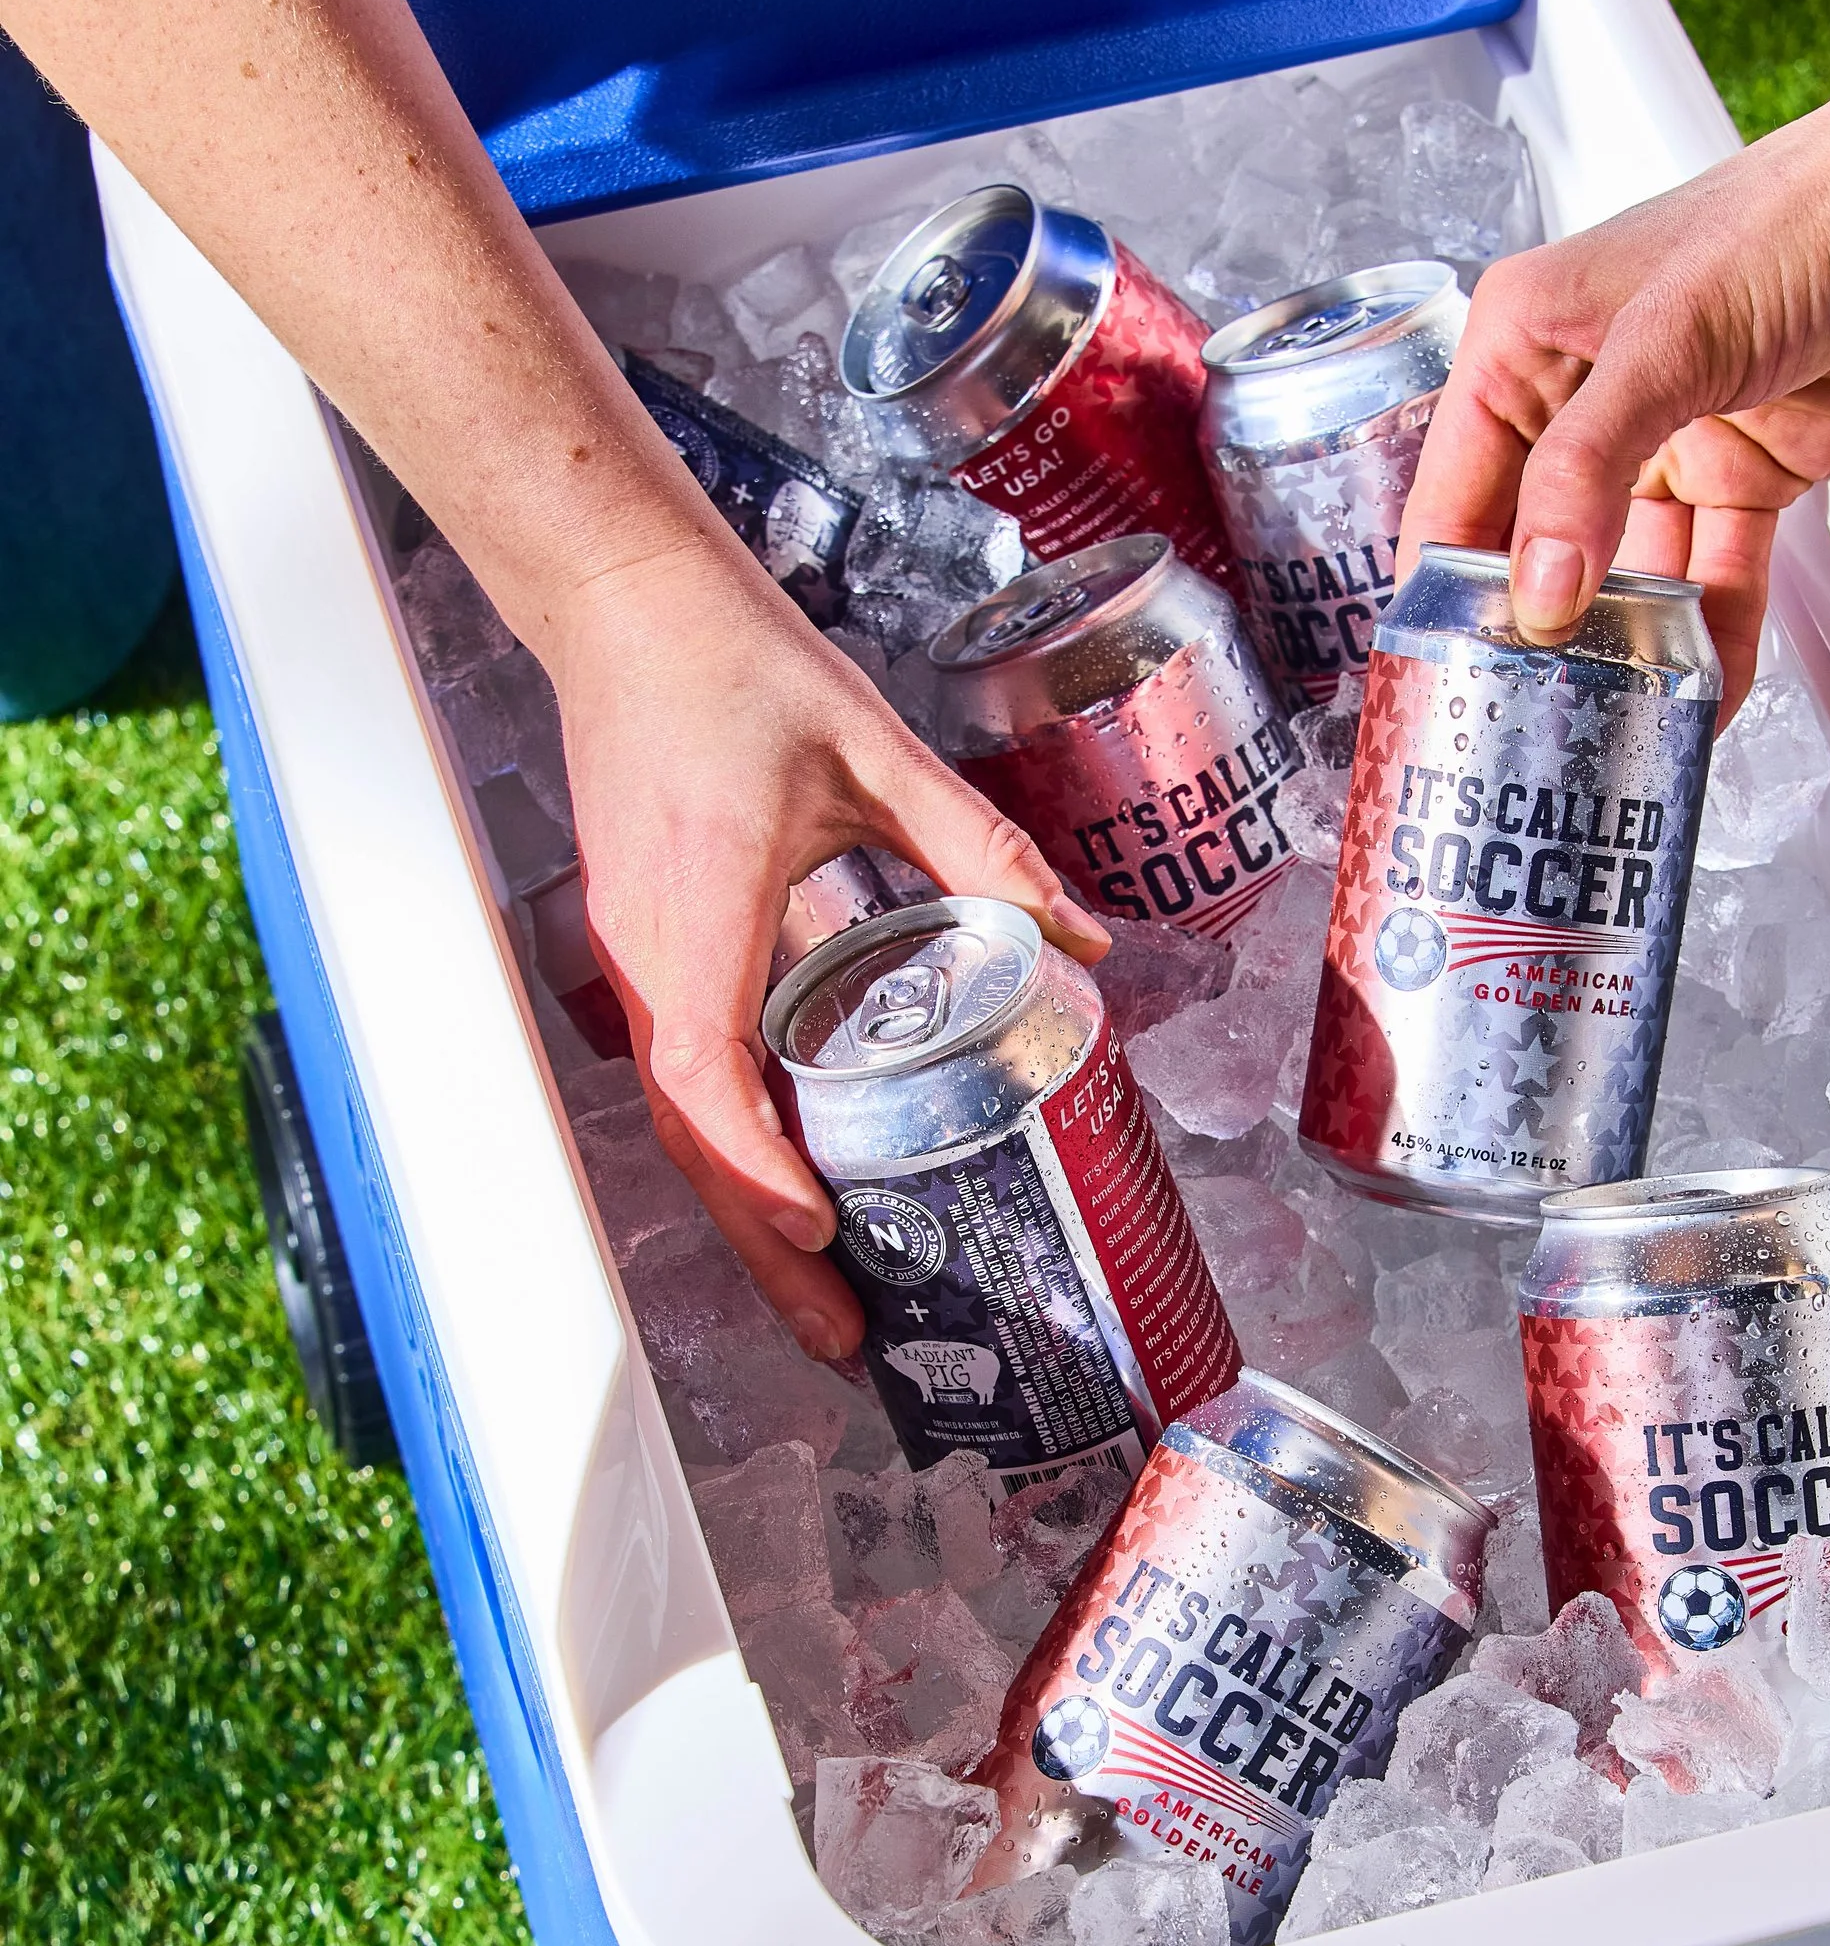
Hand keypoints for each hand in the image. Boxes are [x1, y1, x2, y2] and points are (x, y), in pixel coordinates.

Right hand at [541, 532, 1104, 1360]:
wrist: (627, 608)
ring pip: (684, 1123)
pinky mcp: (645, 954)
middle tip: (841, 1337)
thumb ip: (982, 851)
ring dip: (745, 1216)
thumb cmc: (738, 669)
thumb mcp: (877, 750)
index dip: (757, 1168)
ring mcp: (636, 962)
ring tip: (822, 1297)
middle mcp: (651, 957)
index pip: (708, 1077)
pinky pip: (685, 1080)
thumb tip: (1087, 941)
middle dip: (762, 1249)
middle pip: (693, 1142)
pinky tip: (792, 1191)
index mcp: (701, 912)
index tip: (820, 1228)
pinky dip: (734, 1152)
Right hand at [1397, 74, 1829, 702]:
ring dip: (1627, 646)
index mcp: (1525, 342)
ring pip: (1628, 569)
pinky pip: (1713, 570)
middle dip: (1536, 634)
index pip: (1454, 492)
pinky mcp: (1741, 469)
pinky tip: (1707, 694)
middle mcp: (1582, 392)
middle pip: (1536, 543)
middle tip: (1528, 725)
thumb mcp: (1670, 340)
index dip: (1444, 592)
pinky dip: (1713, 633)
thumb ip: (1589, 470)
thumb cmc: (1798, 215)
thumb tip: (1538, 592)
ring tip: (1614, 727)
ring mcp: (1664, 436)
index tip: (1448, 682)